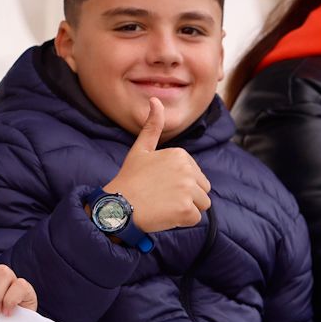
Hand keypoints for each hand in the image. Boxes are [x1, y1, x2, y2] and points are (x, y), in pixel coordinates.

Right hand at [103, 98, 210, 232]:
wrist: (117, 206)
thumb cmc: (129, 179)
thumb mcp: (141, 149)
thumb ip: (152, 126)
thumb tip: (155, 100)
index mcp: (180, 155)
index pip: (196, 176)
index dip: (180, 185)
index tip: (159, 186)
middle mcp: (187, 170)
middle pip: (202, 190)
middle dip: (187, 197)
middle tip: (162, 198)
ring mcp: (187, 190)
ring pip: (202, 205)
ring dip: (185, 210)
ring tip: (164, 206)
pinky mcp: (186, 209)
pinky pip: (195, 219)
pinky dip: (181, 221)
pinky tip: (164, 215)